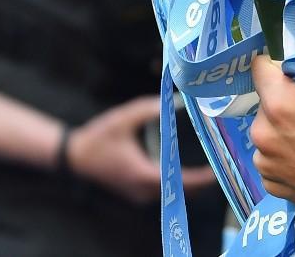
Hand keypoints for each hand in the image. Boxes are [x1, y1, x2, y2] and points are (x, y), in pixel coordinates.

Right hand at [67, 95, 216, 203]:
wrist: (74, 156)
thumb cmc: (98, 137)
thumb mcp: (122, 118)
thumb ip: (147, 109)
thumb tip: (171, 100)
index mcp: (143, 175)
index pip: (180, 182)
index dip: (200, 178)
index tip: (217, 170)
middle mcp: (143, 190)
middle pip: (180, 191)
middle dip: (201, 181)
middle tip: (221, 164)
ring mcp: (139, 194)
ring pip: (172, 193)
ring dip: (190, 183)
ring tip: (210, 165)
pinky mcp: (136, 191)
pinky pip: (164, 191)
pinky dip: (177, 182)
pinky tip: (189, 170)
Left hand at [249, 7, 294, 220]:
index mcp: (279, 105)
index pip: (263, 66)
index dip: (285, 63)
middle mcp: (263, 136)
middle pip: (269, 99)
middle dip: (290, 97)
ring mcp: (267, 165)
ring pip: (271, 129)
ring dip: (288, 127)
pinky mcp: (275, 187)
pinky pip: (274, 158)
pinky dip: (289, 153)